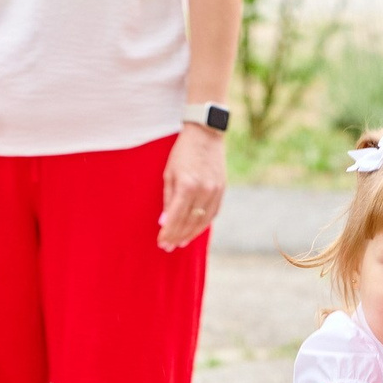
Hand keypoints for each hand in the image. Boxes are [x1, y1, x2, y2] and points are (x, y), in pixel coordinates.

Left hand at [157, 124, 225, 251]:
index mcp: (186, 186)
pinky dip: (203, 224)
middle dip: (177, 236)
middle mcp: (203, 191)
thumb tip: (165, 222)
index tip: (161, 243)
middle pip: (189, 222)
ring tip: (180, 242)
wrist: (206, 135)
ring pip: (202, 221)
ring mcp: (215, 191)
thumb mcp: (169, 174)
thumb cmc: (182, 153)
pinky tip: (194, 230)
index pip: (175, 217)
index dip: (168, 233)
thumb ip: (168, 199)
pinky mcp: (222, 190)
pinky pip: (212, 213)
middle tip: (168, 247)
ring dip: (190, 234)